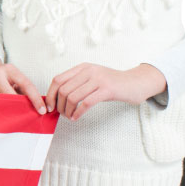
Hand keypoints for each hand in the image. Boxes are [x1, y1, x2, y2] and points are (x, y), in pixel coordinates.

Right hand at [0, 56, 47, 113]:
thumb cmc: (3, 77)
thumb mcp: (14, 77)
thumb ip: (23, 89)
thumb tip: (36, 107)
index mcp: (9, 69)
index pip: (26, 85)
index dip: (36, 99)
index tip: (43, 110)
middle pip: (12, 96)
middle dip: (21, 107)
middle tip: (29, 115)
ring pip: (1, 103)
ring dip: (9, 111)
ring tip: (14, 116)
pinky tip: (2, 114)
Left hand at [45, 63, 166, 119]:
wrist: (135, 83)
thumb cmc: (111, 83)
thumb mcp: (92, 78)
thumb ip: (77, 83)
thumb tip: (56, 98)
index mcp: (82, 67)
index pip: (58, 79)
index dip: (50, 94)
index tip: (49, 106)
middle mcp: (89, 71)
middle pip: (63, 90)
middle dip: (59, 105)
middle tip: (61, 114)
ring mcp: (98, 79)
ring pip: (73, 97)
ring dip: (68, 111)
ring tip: (69, 117)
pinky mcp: (107, 90)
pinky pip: (86, 103)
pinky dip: (78, 113)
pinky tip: (76, 118)